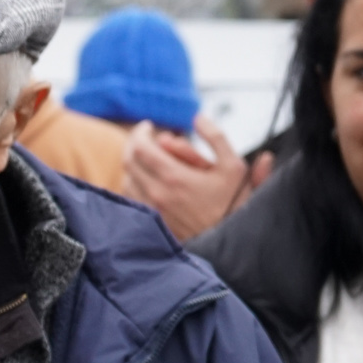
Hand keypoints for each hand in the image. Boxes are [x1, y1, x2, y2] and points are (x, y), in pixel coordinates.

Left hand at [123, 114, 249, 241]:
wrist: (231, 245)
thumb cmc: (234, 205)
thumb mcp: (234, 166)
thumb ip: (216, 137)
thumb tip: (199, 117)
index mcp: (174, 178)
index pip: (139, 147)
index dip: (141, 132)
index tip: (148, 126)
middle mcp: (156, 194)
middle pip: (128, 161)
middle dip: (135, 144)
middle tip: (147, 138)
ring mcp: (151, 210)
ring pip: (127, 179)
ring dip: (135, 164)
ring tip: (151, 159)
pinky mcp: (151, 222)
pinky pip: (132, 198)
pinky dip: (135, 183)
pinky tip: (149, 180)